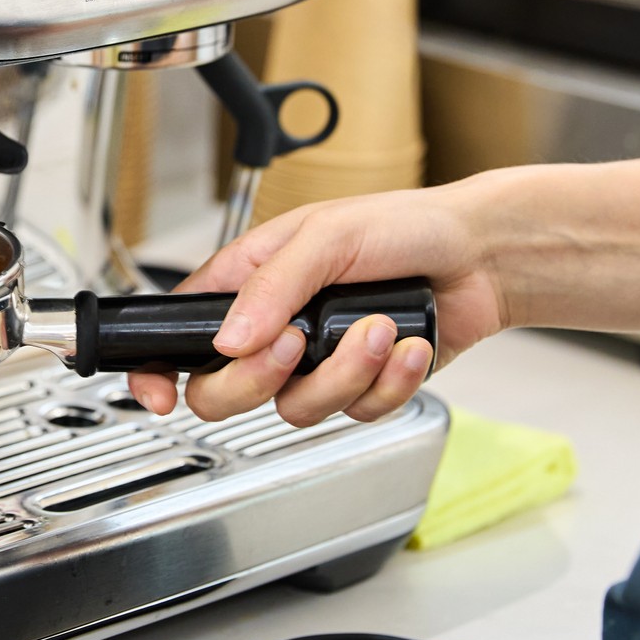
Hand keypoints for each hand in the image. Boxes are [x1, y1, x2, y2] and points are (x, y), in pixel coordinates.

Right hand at [129, 181, 508, 425]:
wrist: (482, 257)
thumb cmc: (404, 226)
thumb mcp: (326, 235)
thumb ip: (270, 288)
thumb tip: (228, 340)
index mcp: (247, 284)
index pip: (178, 332)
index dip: (158, 369)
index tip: (159, 393)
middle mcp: (274, 329)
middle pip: (223, 392)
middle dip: (261, 377)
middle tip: (297, 344)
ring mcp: (316, 364)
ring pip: (295, 410)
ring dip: (345, 372)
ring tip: (378, 328)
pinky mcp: (361, 387)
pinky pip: (354, 413)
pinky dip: (388, 383)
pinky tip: (408, 345)